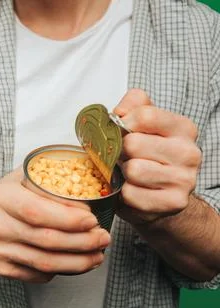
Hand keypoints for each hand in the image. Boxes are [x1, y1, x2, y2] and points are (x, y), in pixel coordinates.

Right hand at [0, 168, 110, 282]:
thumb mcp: (15, 179)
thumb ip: (45, 178)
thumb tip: (84, 177)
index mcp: (1, 198)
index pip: (38, 211)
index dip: (69, 218)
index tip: (92, 219)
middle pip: (47, 240)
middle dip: (82, 242)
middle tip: (102, 238)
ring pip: (45, 262)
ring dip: (78, 261)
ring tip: (97, 255)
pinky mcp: (2, 268)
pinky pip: (37, 274)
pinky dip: (61, 270)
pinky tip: (74, 262)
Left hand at [113, 89, 201, 223]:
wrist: (162, 195)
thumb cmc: (147, 155)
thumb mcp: (142, 124)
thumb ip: (132, 106)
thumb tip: (119, 112)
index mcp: (183, 128)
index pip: (145, 115)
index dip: (121, 123)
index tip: (118, 131)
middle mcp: (188, 152)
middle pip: (134, 143)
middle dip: (120, 151)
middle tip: (122, 157)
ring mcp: (184, 180)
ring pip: (133, 170)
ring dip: (122, 173)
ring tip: (127, 173)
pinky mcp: (173, 202)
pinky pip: (131, 194)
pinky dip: (124, 193)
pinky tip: (131, 189)